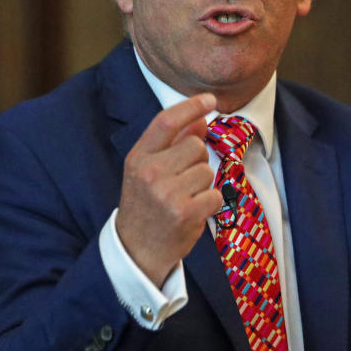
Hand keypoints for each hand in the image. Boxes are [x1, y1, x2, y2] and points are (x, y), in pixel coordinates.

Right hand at [115, 93, 220, 286]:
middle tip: (182, 180)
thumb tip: (201, 118)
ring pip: (207, 170)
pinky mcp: (185, 213)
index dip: (191, 106)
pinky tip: (192, 212)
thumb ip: (173, 143)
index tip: (210, 100)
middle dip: (197, 159)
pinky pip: (214, 194)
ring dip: (203, 184)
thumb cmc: (145, 204)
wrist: (135, 250)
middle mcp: (150, 172)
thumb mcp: (148, 169)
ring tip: (183, 198)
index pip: (167, 121)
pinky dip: (210, 203)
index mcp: (138, 157)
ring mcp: (167, 193)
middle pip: (195, 145)